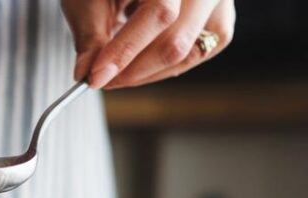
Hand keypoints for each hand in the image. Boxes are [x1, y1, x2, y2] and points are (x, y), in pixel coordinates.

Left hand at [61, 0, 234, 88]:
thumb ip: (91, 33)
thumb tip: (86, 73)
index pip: (159, 13)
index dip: (125, 50)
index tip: (97, 76)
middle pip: (177, 41)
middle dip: (133, 70)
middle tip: (102, 79)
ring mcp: (219, 2)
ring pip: (189, 54)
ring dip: (148, 72)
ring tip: (117, 68)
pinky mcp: (221, 18)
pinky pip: (197, 54)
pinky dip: (165, 65)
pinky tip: (140, 58)